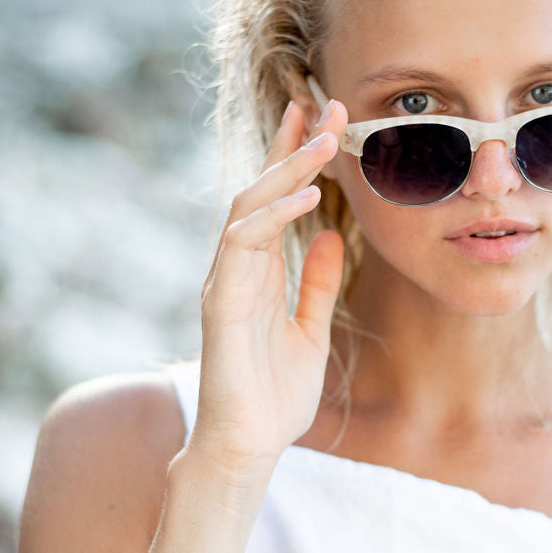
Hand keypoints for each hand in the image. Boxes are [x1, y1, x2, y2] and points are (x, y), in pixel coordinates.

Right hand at [187, 97, 346, 479]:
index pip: (274, 199)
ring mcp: (225, 282)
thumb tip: (330, 235)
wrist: (248, 446)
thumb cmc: (273, 396)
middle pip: (259, 189)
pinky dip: (272, 217)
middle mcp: (236, 268)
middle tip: (326, 106)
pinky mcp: (221, 304)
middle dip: (291, 146)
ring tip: (322, 139)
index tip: (323, 118)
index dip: (295, 156)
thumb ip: (316, 284)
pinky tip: (306, 198)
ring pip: (247, 207)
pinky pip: (243, 247)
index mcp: (258, 272)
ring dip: (285, 169)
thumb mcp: (310, 330)